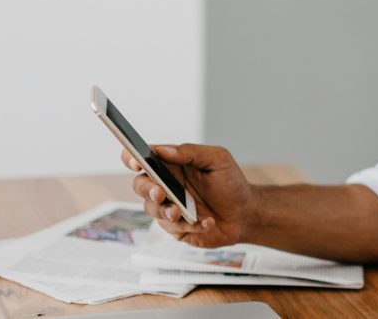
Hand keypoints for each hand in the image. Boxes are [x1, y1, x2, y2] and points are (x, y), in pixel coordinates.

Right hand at [123, 144, 253, 247]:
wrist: (246, 213)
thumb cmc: (231, 183)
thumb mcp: (217, 159)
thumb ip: (190, 152)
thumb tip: (163, 151)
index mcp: (171, 165)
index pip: (142, 158)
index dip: (132, 158)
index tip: (137, 162)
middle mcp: (166, 185)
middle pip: (140, 185)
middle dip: (147, 189)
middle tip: (160, 193)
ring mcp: (168, 207)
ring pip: (152, 209)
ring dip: (166, 211)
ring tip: (182, 212)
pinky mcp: (176, 227)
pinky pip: (173, 228)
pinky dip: (191, 225)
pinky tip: (208, 221)